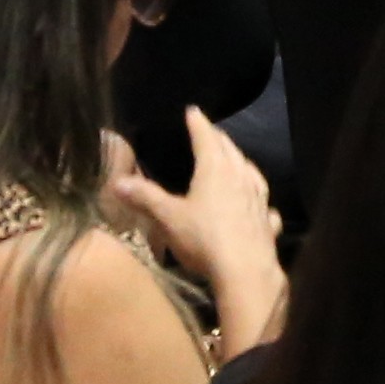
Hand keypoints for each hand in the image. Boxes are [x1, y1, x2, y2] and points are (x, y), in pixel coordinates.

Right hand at [107, 110, 278, 293]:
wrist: (245, 272)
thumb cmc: (204, 238)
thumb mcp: (168, 217)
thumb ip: (145, 197)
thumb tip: (117, 181)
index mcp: (215, 170)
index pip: (206, 138)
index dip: (198, 124)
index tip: (193, 111)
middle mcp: (240, 178)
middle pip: (230, 151)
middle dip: (220, 139)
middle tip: (212, 132)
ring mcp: (259, 201)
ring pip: (251, 174)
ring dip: (242, 163)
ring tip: (237, 160)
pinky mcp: (267, 224)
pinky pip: (265, 206)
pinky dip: (260, 201)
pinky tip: (262, 206)